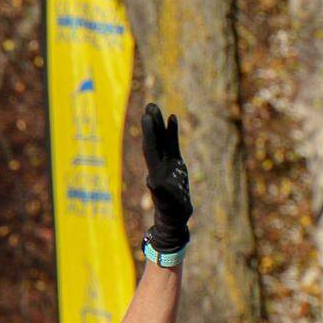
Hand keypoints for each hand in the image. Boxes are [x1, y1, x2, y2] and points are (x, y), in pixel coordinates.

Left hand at [141, 104, 192, 253]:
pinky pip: (172, 144)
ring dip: (158, 124)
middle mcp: (158, 165)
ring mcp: (166, 163)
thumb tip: (152, 183)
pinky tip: (172, 117)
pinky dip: (171, 132)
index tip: (146, 117)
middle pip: (153, 141)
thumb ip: (160, 193)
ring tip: (155, 106)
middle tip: (149, 105)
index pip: (151, 149)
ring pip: (161, 139)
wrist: (175, 216)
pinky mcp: (175, 163)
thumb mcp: (167, 204)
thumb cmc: (172, 212)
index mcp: (155, 172)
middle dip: (151, 124)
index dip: (149, 134)